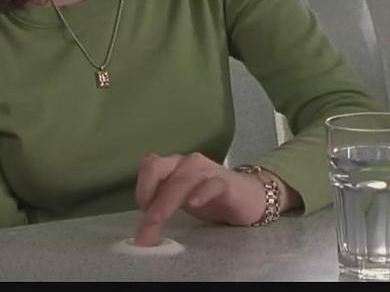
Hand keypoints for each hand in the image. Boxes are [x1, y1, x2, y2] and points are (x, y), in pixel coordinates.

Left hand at [132, 152, 269, 246]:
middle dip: (148, 198)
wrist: (249, 197)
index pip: (149, 167)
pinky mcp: (225, 182)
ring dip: (166, 203)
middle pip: (160, 171)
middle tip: (145, 226)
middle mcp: (187, 163)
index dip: (141, 188)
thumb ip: (160, 192)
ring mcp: (206, 170)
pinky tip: (194, 203)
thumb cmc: (210, 196)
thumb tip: (140, 196)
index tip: (142, 212)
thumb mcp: (179, 195)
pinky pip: (212, 184)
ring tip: (157, 220)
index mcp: (174, 165)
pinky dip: (201, 192)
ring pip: (181, 180)